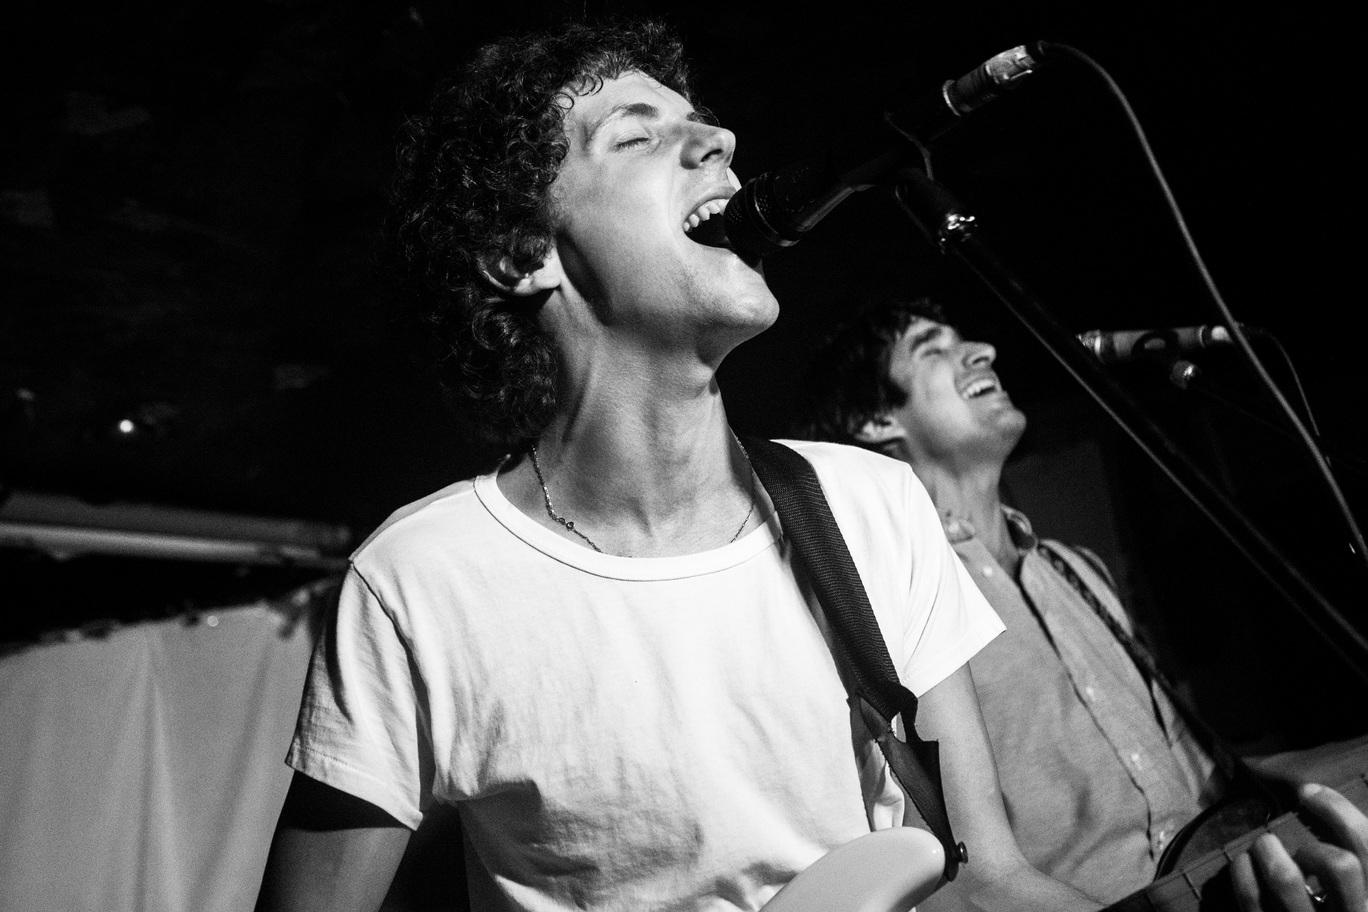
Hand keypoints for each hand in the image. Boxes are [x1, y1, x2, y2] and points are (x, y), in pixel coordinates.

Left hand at [1231, 783, 1367, 910]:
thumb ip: (1350, 871)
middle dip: (1310, 843)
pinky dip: (1242, 872)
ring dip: (1269, 851)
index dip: (1337, 809)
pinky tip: (1243, 864)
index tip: (1307, 791)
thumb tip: (1320, 811)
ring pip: (1288, 878)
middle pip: (1340, 864)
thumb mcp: (1351, 899)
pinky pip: (1253, 899)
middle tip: (1295, 844)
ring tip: (1263, 847)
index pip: (1367, 847)